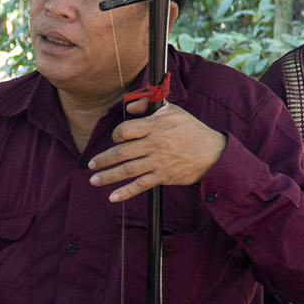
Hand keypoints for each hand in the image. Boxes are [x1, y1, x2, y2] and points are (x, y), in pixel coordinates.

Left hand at [87, 101, 227, 203]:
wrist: (212, 152)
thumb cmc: (190, 129)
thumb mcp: (172, 111)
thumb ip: (148, 105)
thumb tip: (129, 107)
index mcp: (155, 126)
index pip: (126, 130)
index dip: (116, 134)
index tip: (115, 138)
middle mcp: (154, 144)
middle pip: (122, 151)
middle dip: (103, 159)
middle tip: (91, 165)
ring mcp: (158, 161)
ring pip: (128, 169)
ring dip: (108, 176)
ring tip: (94, 180)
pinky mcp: (163, 176)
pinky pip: (141, 185)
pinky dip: (126, 192)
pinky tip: (112, 197)